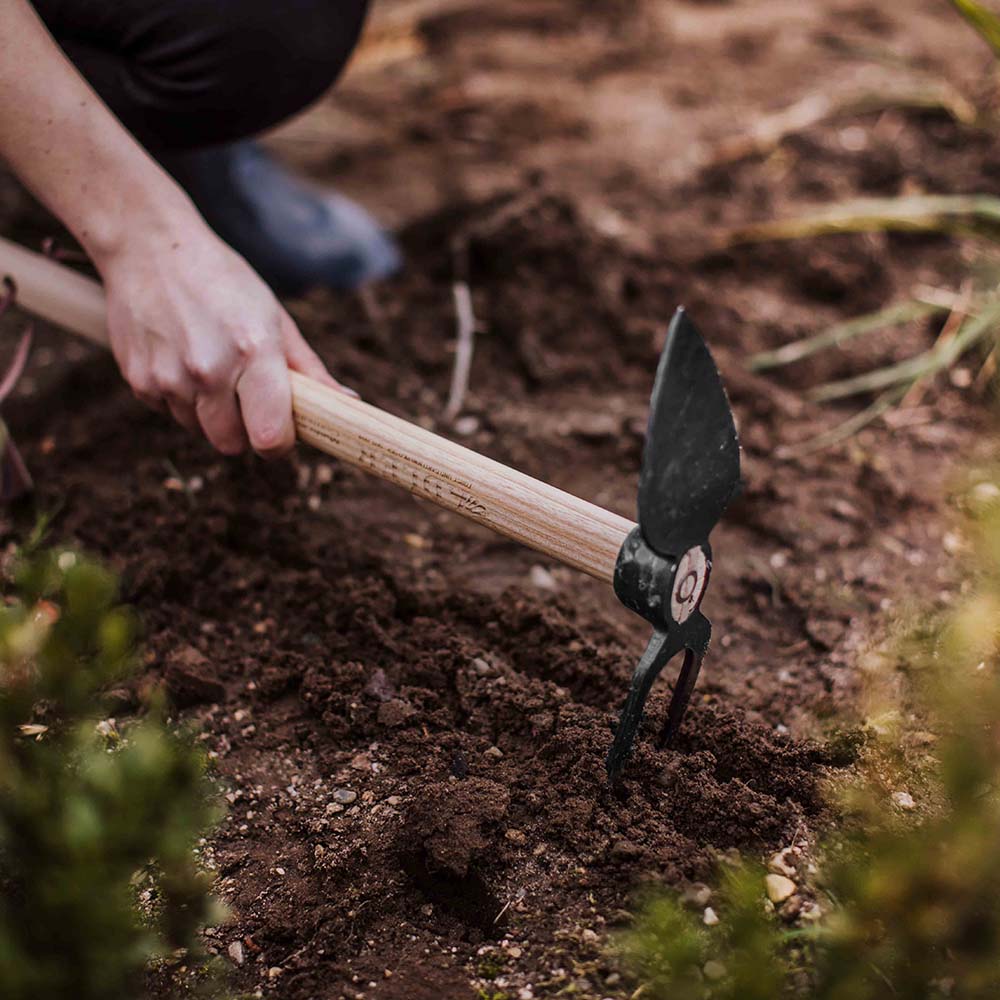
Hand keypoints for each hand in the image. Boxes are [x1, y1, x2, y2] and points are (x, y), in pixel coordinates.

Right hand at [97, 216, 348, 456]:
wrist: (150, 246)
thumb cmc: (224, 281)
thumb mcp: (275, 317)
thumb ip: (309, 369)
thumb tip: (348, 404)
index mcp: (254, 351)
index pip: (270, 436)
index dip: (280, 443)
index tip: (282, 431)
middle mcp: (210, 370)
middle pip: (232, 444)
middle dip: (244, 430)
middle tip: (244, 396)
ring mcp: (169, 377)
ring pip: (199, 431)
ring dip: (209, 414)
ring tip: (210, 368)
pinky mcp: (138, 380)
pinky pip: (168, 414)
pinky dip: (179, 399)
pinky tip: (180, 360)